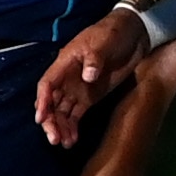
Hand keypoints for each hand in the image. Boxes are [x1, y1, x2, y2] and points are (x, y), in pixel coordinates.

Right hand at [37, 10, 149, 145]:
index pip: (47, 84)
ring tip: (64, 143)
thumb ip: (94, 59)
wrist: (133, 35)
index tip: (41, 118)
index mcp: (65, 63)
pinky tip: (72, 140)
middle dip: (50, 121)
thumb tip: (88, 77)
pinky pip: (76, 115)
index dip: (42, 101)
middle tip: (54, 138)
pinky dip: (72, 127)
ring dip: (60, 127)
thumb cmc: (113, 33)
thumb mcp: (104, 41)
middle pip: (51, 103)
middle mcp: (67, 79)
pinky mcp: (89, 98)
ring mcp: (78, 90)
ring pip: (62, 112)